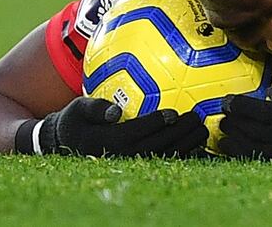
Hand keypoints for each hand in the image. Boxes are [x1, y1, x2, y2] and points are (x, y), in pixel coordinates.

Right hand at [16, 97, 207, 156]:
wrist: (69, 143)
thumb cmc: (76, 120)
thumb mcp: (78, 109)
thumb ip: (95, 107)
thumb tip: (115, 112)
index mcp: (107, 142)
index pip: (135, 133)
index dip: (155, 124)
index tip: (174, 113)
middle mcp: (122, 156)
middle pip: (156, 145)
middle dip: (179, 133)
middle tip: (197, 117)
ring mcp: (132, 162)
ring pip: (164, 155)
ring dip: (186, 143)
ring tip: (202, 128)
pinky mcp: (138, 164)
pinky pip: (165, 160)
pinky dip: (184, 152)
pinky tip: (198, 141)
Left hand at [219, 86, 271, 161]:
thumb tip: (269, 95)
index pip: (257, 112)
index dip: (239, 106)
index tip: (226, 101)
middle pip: (250, 131)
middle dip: (234, 122)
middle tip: (223, 113)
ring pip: (251, 148)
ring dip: (234, 141)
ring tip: (225, 134)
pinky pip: (261, 161)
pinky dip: (244, 156)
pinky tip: (237, 151)